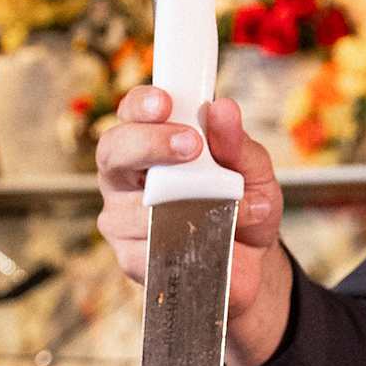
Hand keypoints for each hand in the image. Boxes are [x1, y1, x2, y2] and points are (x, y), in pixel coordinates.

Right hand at [95, 88, 293, 365]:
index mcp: (148, 144)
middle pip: (113, 152)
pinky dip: (188, 242)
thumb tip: (223, 109)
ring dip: (190, 203)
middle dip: (149, 144)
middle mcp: (125, 178)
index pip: (131, 113)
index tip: (165, 103)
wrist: (252, 263)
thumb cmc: (243, 204)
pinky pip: (150, 247)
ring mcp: (121, 221)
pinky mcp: (131, 260)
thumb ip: (236, 142)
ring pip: (136, 206)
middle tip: (190, 145)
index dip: (141, 104)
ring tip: (234, 206)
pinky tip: (215, 241)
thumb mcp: (252, 169)